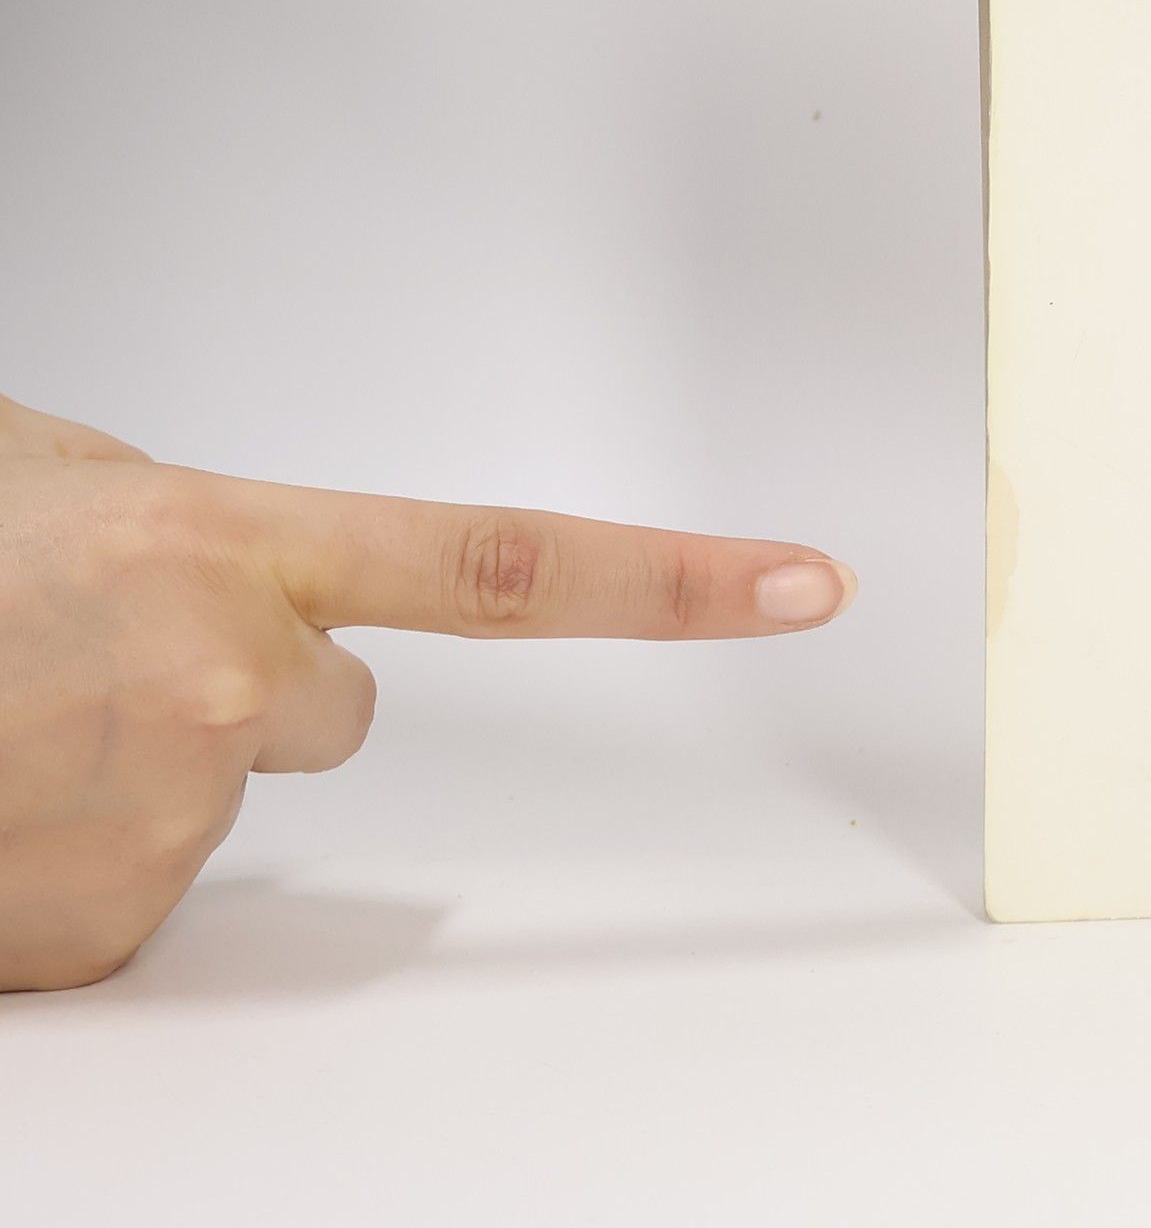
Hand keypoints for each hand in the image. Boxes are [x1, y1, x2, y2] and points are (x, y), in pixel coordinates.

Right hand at [0, 393, 855, 991]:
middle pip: (335, 713)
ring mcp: (160, 815)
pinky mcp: (94, 930)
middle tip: (93, 658)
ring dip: (138, 768)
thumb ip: (186, 519)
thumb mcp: (62, 486)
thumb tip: (229, 561)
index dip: (674, 580)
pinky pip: (138, 892)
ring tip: (10, 719)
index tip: (806, 584)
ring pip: (224, 801)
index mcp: (229, 545)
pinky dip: (72, 857)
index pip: (507, 562)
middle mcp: (223, 684)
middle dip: (248, 689)